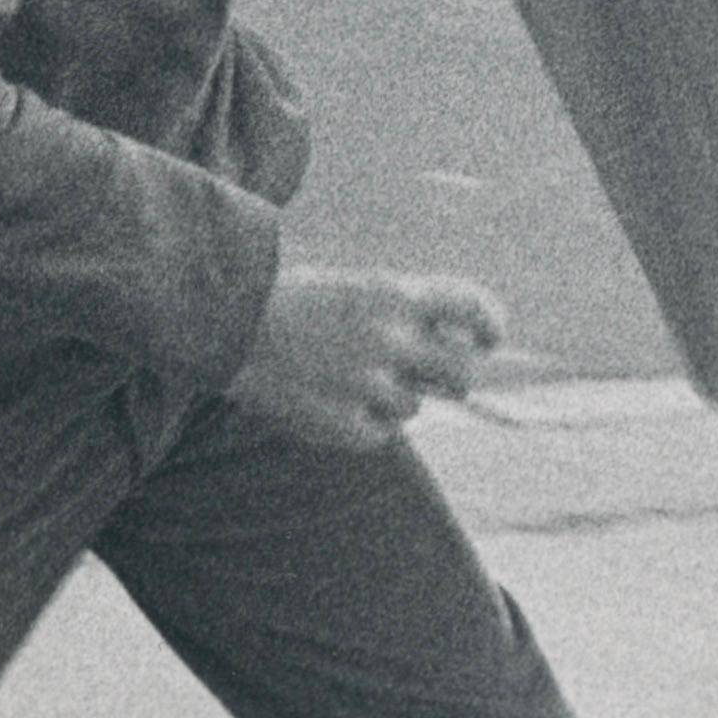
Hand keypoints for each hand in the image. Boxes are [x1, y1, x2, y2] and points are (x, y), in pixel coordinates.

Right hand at [227, 265, 505, 450]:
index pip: (471, 308)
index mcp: (393, 294)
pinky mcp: (346, 425)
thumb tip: (464, 339)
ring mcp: (368, 386)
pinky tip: (332, 397)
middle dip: (456, 373)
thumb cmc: (293, 298)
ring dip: (397, 394)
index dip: (490, 323)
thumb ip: (408, 309)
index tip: (492, 337)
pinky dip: (368, 420)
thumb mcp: (356, 286)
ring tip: (348, 373)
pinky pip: (383, 431)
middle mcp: (389, 339)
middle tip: (439, 373)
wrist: (226, 325)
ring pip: (415, 404)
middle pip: (461, 371)